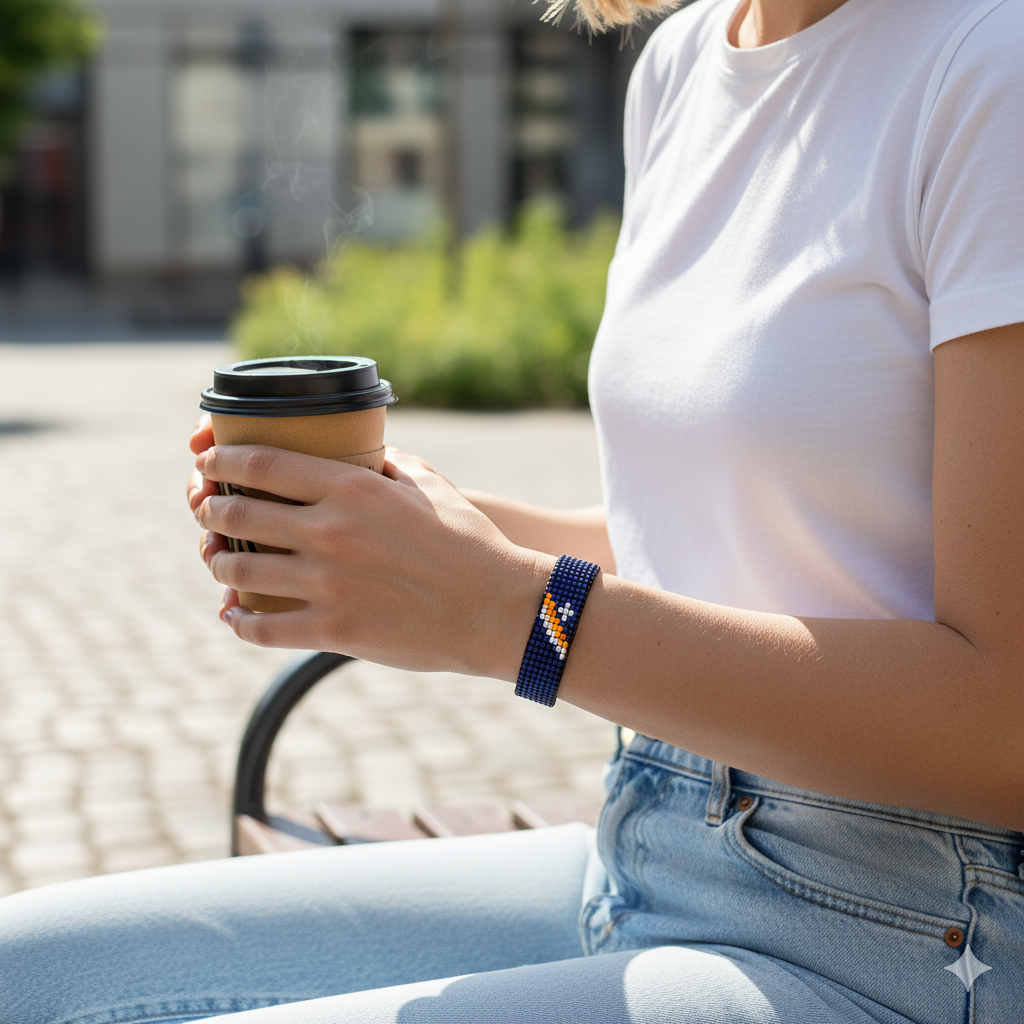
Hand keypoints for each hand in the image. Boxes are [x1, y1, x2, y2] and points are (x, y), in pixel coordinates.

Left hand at [190, 431, 552, 678]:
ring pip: (239, 571)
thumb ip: (385, 463)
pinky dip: (238, 622)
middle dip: (209, 511)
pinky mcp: (333, 632)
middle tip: (207, 511)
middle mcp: (329, 532)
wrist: (499, 608)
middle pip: (237, 515)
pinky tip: (234, 616)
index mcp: (351, 489)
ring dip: (217, 564)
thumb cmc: (469, 542)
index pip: (261, 464)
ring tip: (217, 561)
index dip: (222, 463)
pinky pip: (262, 629)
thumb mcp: (428, 484)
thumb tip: (363, 453)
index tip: (208, 465)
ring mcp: (327, 585)